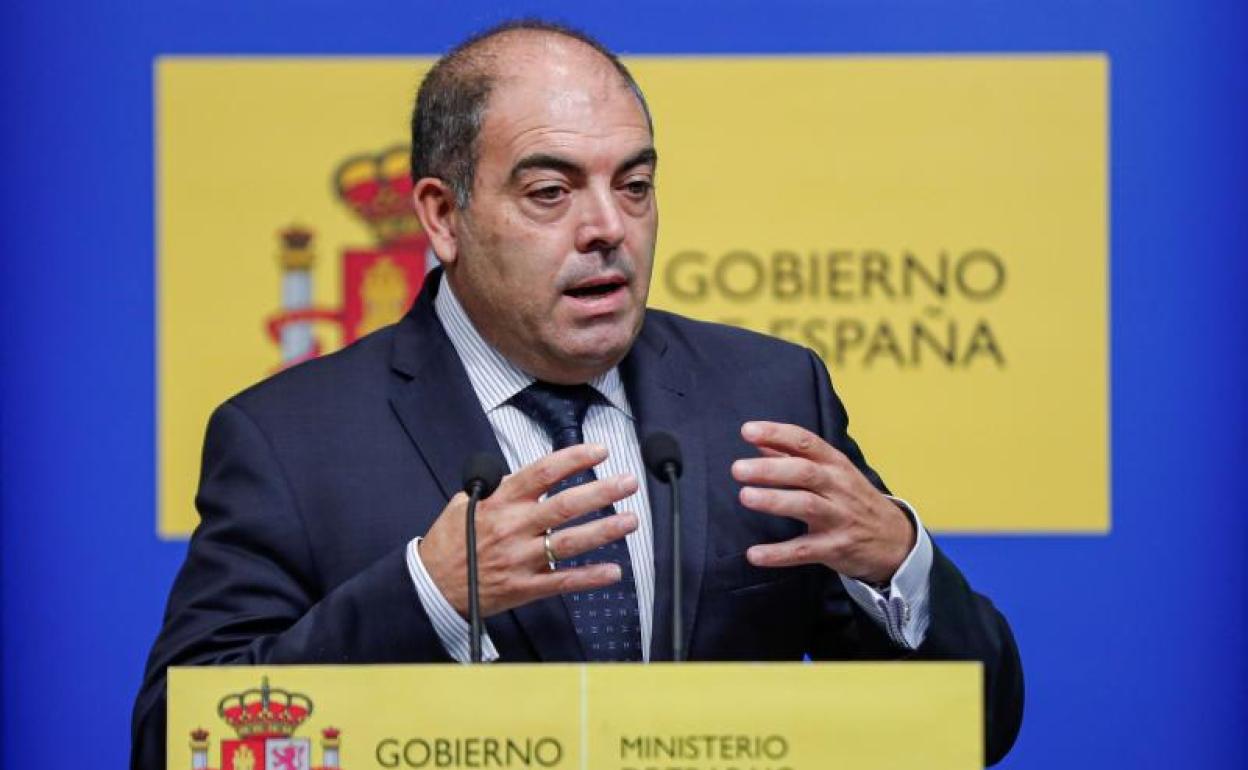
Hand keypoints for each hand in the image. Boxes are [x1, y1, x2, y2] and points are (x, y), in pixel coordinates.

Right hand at [420, 443, 638, 617]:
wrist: (431, 585)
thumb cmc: (451, 541)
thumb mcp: (466, 503)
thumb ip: (499, 489)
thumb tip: (529, 476)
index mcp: (500, 502)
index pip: (542, 472)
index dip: (574, 458)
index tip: (600, 450)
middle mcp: (513, 527)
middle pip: (564, 505)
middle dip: (601, 491)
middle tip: (628, 482)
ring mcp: (520, 558)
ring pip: (569, 542)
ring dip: (604, 530)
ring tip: (630, 520)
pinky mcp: (524, 587)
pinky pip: (562, 581)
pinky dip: (590, 577)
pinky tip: (614, 571)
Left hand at [731, 421, 914, 584]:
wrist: (895, 540)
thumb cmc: (854, 500)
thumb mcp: (832, 473)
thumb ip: (794, 457)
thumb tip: (759, 442)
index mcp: (835, 464)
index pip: (805, 442)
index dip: (776, 434)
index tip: (747, 431)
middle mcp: (838, 487)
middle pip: (804, 472)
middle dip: (770, 469)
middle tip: (738, 469)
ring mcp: (839, 518)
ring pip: (806, 506)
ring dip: (774, 501)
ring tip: (745, 497)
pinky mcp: (835, 548)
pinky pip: (805, 551)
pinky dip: (779, 554)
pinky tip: (754, 554)